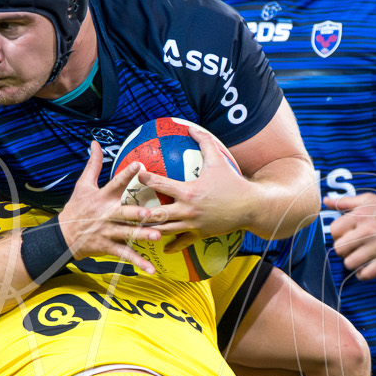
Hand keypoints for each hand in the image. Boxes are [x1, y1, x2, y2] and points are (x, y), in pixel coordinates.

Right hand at [57, 142, 160, 274]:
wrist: (62, 236)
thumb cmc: (77, 208)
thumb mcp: (83, 185)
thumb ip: (93, 164)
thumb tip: (95, 143)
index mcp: (102, 198)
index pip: (115, 183)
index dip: (126, 174)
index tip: (139, 165)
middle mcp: (105, 214)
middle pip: (122, 213)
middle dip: (135, 213)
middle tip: (149, 212)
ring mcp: (106, 232)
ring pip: (126, 234)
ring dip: (141, 236)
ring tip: (157, 236)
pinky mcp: (107, 247)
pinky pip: (124, 255)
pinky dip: (138, 262)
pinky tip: (151, 269)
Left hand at [131, 124, 253, 238]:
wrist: (251, 207)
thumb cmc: (233, 182)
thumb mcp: (218, 160)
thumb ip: (204, 142)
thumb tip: (190, 127)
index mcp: (189, 191)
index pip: (161, 184)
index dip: (145, 178)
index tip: (134, 174)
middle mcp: (188, 210)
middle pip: (156, 213)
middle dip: (139, 212)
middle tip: (124, 210)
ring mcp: (193, 225)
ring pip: (165, 230)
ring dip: (149, 230)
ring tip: (134, 229)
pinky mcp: (200, 235)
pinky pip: (182, 243)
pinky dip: (171, 246)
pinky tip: (161, 248)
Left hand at [326, 191, 375, 280]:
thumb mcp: (368, 199)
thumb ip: (345, 201)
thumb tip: (324, 200)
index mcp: (360, 215)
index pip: (333, 231)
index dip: (338, 235)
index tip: (347, 235)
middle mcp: (368, 230)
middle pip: (339, 249)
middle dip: (343, 250)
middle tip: (353, 247)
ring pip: (349, 264)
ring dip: (352, 262)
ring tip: (359, 257)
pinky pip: (366, 274)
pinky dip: (363, 274)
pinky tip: (366, 267)